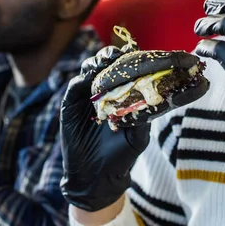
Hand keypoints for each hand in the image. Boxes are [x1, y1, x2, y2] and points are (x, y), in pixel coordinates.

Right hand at [60, 46, 150, 211]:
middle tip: (118, 54)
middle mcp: (103, 91)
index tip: (135, 50)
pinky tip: (89, 78)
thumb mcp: (138, 135)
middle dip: (112, 55)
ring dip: (96, 63)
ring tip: (104, 62)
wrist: (98, 176)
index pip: (124, 70)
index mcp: (120, 95)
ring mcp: (85, 96)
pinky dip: (81, 80)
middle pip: (105, 65)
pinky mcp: (70, 105)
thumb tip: (154, 97)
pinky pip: (74, 86)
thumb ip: (144, 115)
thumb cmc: (121, 154)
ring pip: (88, 70)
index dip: (129, 59)